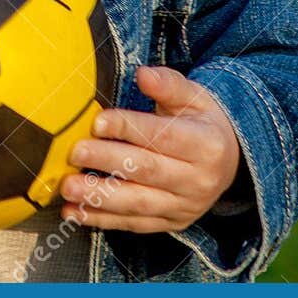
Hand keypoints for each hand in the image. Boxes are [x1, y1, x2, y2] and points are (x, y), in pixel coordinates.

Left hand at [59, 65, 243, 232]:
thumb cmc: (201, 122)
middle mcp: (199, 180)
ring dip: (99, 197)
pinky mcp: (171, 223)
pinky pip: (134, 224)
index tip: (96, 121)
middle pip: (147, 170)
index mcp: (207, 145)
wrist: (230, 162)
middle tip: (73, 153)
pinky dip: (101, 220)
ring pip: (138, 203)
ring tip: (67, 186)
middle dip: (107, 162)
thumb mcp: (195, 97)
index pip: (162, 136)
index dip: (128, 128)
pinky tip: (73, 212)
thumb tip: (143, 74)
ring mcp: (185, 206)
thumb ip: (169, 84)